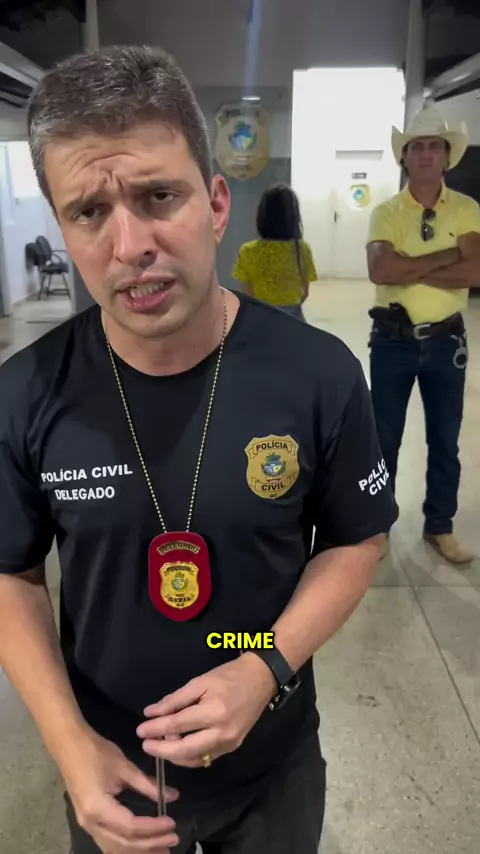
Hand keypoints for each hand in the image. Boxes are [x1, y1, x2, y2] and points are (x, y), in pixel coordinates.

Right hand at [61, 730, 178, 852]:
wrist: (69, 745)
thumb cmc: (96, 753)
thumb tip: (173, 796)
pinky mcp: (87, 821)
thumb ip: (148, 785)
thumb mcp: (125, 767)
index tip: (172, 823)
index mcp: (99, 808)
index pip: (131, 827)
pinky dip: (125, 847)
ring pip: (115, 847)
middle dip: (150, 845)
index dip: (153, 828)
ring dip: (139, 850)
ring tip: (160, 850)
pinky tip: (139, 847)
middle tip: (173, 840)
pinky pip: (108, 842)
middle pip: (124, 843)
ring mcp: (86, 825)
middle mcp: (90, 823)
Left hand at [137, 653, 276, 767]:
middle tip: (145, 745)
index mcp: (213, 712)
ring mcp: (228, 743)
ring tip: (160, 745)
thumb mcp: (199, 682)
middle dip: (161, 750)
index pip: (177, 725)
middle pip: (184, 750)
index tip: (140, 730)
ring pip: (194, 759)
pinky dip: (189, 756)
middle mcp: (221, 733)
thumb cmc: (228, 676)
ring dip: (174, 755)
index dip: (156, 728)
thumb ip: (175, 700)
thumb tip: (151, 713)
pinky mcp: (232, 748)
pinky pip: (206, 758)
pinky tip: (178, 748)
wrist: (260, 680)